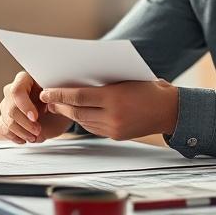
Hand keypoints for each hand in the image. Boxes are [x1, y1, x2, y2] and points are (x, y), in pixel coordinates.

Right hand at [0, 71, 72, 143]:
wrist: (58, 111)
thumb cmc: (59, 102)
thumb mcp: (61, 101)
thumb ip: (52, 106)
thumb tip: (43, 115)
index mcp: (26, 79)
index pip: (17, 90)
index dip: (25, 106)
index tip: (35, 117)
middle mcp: (13, 90)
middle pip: (10, 108)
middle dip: (25, 123)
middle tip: (38, 130)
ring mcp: (7, 104)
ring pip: (6, 120)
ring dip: (21, 132)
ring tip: (35, 136)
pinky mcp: (5, 117)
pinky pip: (2, 128)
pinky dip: (14, 136)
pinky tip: (25, 138)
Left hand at [39, 80, 178, 140]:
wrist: (168, 110)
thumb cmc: (148, 87)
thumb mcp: (126, 78)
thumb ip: (103, 81)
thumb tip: (76, 80)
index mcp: (115, 97)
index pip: (79, 97)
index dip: (60, 95)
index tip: (46, 92)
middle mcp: (113, 116)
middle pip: (77, 112)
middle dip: (60, 106)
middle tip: (47, 100)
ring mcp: (114, 128)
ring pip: (83, 121)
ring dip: (69, 114)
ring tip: (58, 106)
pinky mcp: (115, 136)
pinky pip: (93, 128)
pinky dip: (82, 120)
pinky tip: (77, 113)